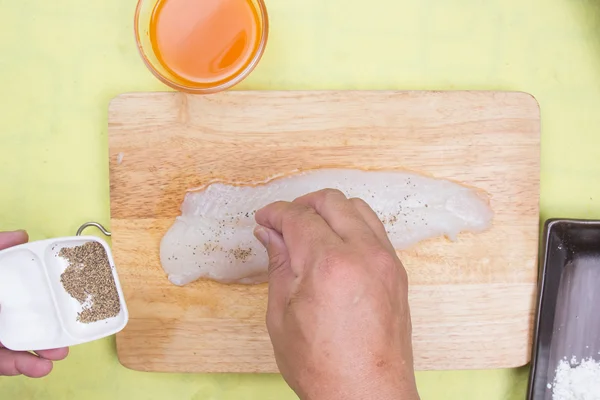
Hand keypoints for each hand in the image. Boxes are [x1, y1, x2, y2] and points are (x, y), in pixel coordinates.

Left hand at [0, 230, 68, 377]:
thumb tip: (22, 235)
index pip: (26, 291)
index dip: (48, 297)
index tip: (68, 300)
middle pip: (27, 322)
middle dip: (51, 332)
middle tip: (69, 336)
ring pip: (17, 347)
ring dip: (39, 355)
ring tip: (55, 357)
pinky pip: (2, 362)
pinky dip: (19, 366)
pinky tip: (35, 366)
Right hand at [254, 189, 419, 399]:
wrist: (367, 395)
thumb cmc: (322, 366)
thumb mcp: (282, 315)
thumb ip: (278, 264)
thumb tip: (270, 234)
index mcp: (329, 264)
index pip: (299, 217)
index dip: (275, 213)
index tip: (264, 219)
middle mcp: (363, 253)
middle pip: (332, 201)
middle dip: (302, 204)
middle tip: (283, 221)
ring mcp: (386, 261)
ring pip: (358, 209)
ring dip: (330, 211)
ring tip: (310, 230)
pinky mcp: (397, 272)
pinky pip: (375, 230)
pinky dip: (352, 226)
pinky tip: (335, 245)